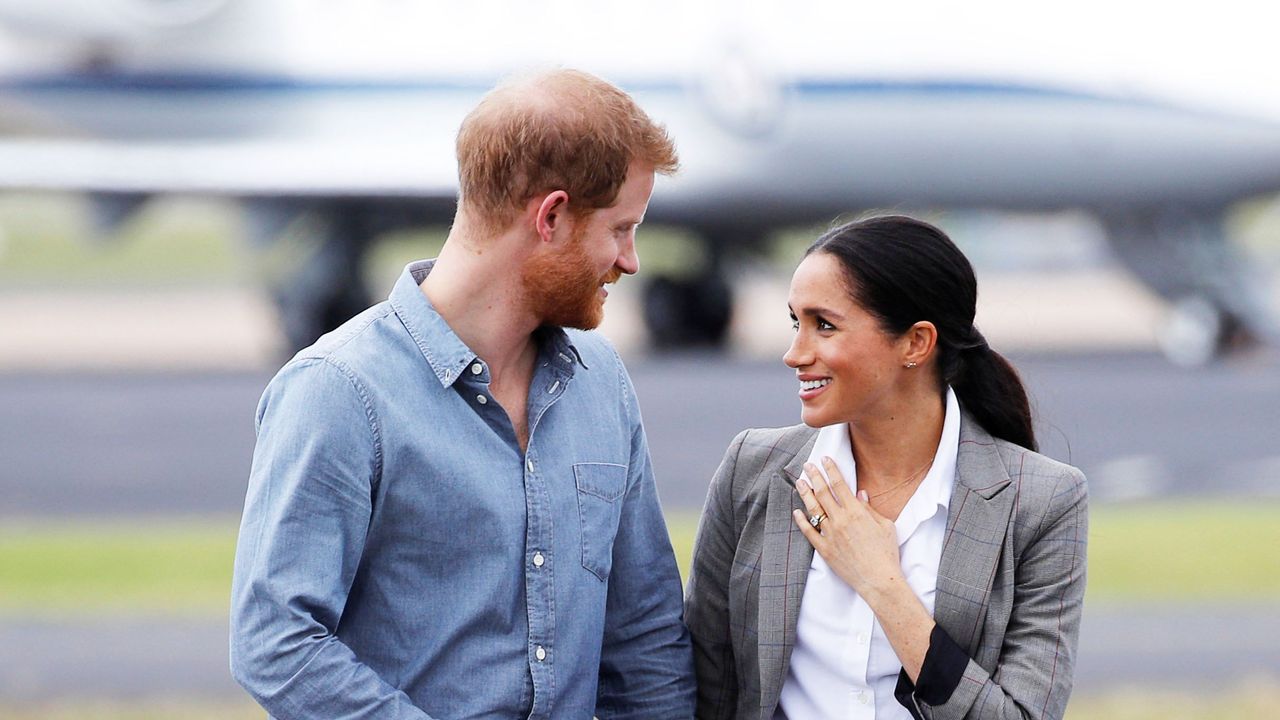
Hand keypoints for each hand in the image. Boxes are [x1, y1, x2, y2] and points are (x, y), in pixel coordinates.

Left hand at [793, 457, 904, 602]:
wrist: (879, 579)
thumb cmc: (886, 553)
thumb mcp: (885, 526)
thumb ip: (869, 508)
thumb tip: (860, 493)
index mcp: (856, 512)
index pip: (839, 484)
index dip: (831, 469)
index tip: (825, 459)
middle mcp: (840, 520)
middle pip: (822, 492)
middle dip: (814, 476)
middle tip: (807, 466)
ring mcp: (830, 534)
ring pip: (813, 509)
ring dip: (805, 494)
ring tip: (800, 482)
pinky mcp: (824, 549)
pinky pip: (808, 532)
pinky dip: (801, 520)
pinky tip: (797, 511)